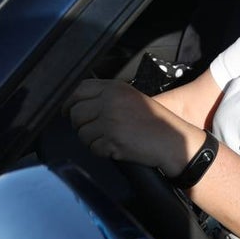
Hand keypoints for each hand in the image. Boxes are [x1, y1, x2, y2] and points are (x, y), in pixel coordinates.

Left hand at [65, 80, 198, 173]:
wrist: (172, 140)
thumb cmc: (154, 121)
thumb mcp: (130, 97)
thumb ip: (106, 95)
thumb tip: (78, 102)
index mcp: (114, 88)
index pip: (78, 89)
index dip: (68, 101)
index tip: (67, 110)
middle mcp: (109, 101)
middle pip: (75, 112)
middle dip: (78, 124)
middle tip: (91, 129)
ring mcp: (110, 121)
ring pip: (81, 132)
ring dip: (91, 139)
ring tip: (107, 138)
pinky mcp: (111, 141)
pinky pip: (93, 148)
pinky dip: (101, 150)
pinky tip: (115, 147)